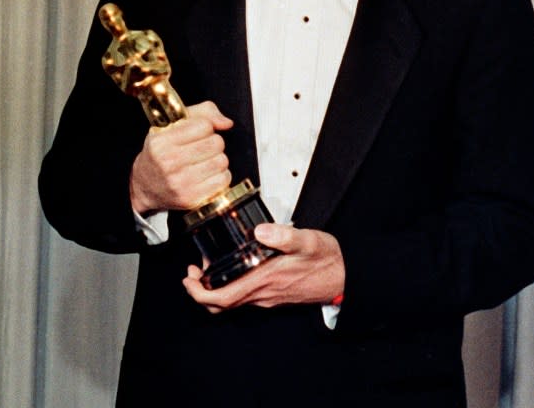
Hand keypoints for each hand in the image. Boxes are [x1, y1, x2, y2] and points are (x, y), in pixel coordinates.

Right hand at [130, 101, 232, 213]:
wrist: (144, 187)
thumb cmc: (161, 152)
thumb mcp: (171, 125)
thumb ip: (203, 113)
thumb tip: (226, 123)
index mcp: (161, 142)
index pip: (204, 126)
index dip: (205, 127)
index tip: (196, 133)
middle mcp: (168, 163)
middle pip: (216, 143)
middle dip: (213, 143)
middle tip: (201, 148)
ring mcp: (180, 183)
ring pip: (222, 161)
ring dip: (217, 159)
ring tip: (203, 161)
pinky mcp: (191, 199)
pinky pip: (223, 180)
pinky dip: (220, 176)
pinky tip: (207, 175)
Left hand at [182, 223, 344, 311]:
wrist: (344, 277)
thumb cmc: (326, 260)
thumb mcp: (307, 241)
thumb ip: (284, 235)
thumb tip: (260, 230)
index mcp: (265, 281)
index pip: (222, 299)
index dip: (199, 293)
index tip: (189, 279)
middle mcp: (263, 294)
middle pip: (222, 304)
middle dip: (201, 291)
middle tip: (193, 273)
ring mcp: (268, 297)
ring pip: (232, 301)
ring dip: (215, 289)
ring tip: (208, 268)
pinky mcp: (274, 295)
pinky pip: (245, 297)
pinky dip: (231, 287)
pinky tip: (234, 268)